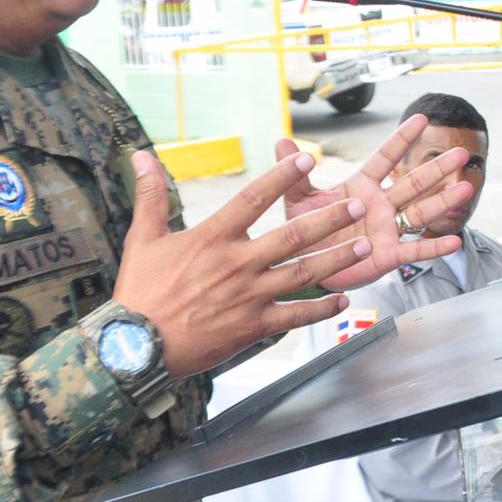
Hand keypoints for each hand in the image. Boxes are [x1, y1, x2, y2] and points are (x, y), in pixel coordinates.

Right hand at [115, 151, 382, 378]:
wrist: (137, 347)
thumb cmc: (140, 291)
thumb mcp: (143, 238)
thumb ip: (151, 195)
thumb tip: (141, 155)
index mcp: (213, 238)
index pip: (253, 199)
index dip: (281, 177)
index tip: (307, 159)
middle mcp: (238, 264)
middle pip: (292, 236)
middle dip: (330, 219)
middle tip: (359, 205)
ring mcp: (250, 296)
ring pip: (303, 274)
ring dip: (336, 259)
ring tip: (364, 247)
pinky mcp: (254, 326)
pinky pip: (296, 315)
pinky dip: (321, 309)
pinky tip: (342, 300)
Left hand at [274, 115, 475, 289]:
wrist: (304, 267)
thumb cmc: (304, 231)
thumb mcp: (298, 201)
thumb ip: (295, 173)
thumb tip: (282, 141)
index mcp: (361, 186)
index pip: (386, 158)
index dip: (402, 138)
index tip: (421, 118)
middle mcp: (380, 205)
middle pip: (414, 182)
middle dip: (437, 167)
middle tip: (462, 152)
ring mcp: (387, 229)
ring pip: (421, 211)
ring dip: (444, 200)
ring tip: (467, 187)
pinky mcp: (388, 255)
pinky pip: (414, 249)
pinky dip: (434, 247)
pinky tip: (454, 242)